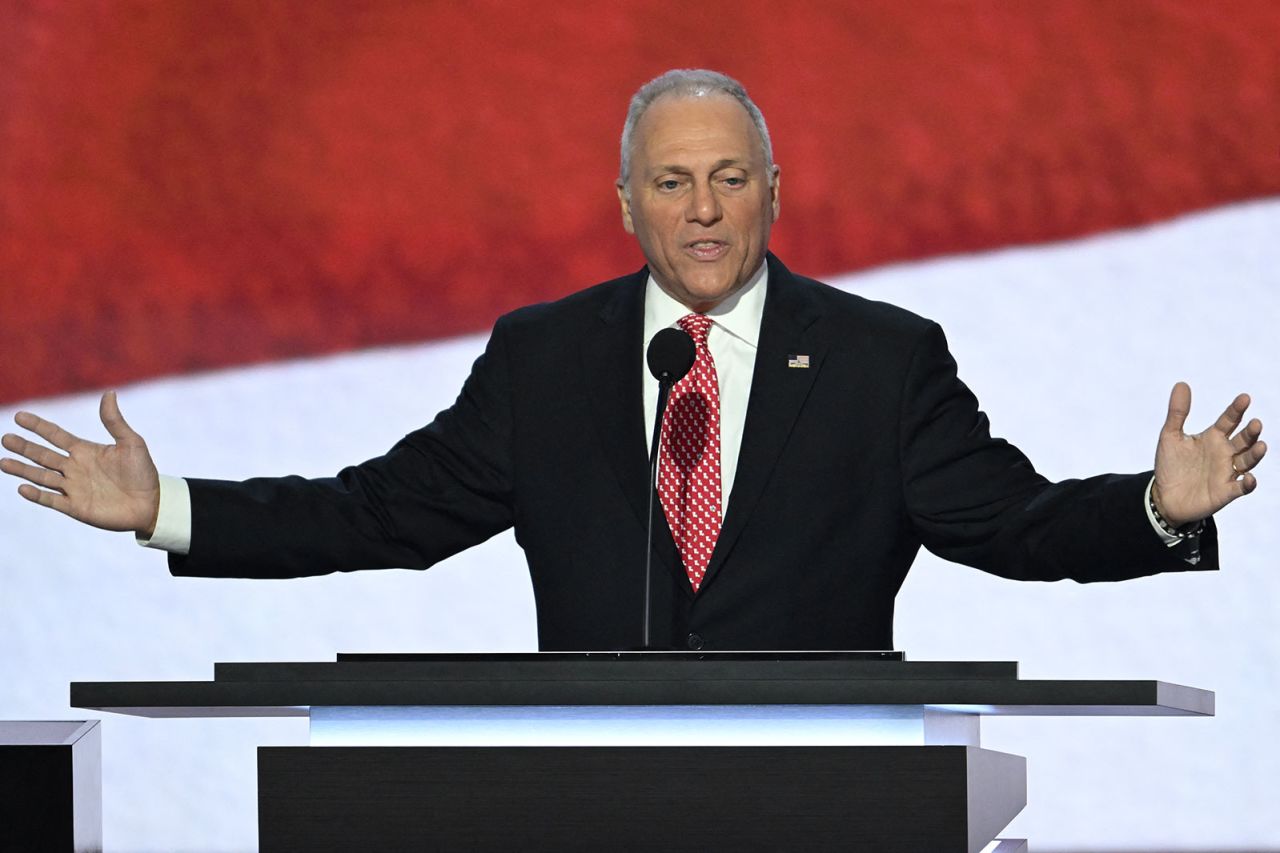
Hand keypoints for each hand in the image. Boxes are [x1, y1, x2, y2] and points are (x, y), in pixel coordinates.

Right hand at [1, 391, 160, 535]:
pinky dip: (37, 495)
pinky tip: (22, 488)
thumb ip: (115, 422)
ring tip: (3, 462)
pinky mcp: (76, 507)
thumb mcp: (132, 443)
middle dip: (24, 447)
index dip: (38, 426)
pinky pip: (52, 500)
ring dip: (23, 470)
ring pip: (42, 476)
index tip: (20, 416)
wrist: (152, 504)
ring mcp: (73, 488)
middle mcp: (74, 468)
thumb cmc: (143, 472)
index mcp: (85, 451)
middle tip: (5, 439)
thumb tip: (109, 393)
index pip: (56, 435)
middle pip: (43, 455)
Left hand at [1152, 382, 1265, 527]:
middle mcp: (1225, 453)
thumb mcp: (1170, 436)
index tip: (1244, 398)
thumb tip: (1181, 383)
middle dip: (1251, 433)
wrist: (1164, 496)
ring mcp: (1227, 472)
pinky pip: (1241, 488)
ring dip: (1254, 454)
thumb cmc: (1171, 465)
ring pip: (1247, 461)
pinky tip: (1249, 478)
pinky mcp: (1225, 492)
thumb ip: (1177, 412)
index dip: (1236, 410)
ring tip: (1260, 445)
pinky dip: (1248, 484)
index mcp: (1213, 437)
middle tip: (1255, 423)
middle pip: (1243, 440)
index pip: (1229, 420)